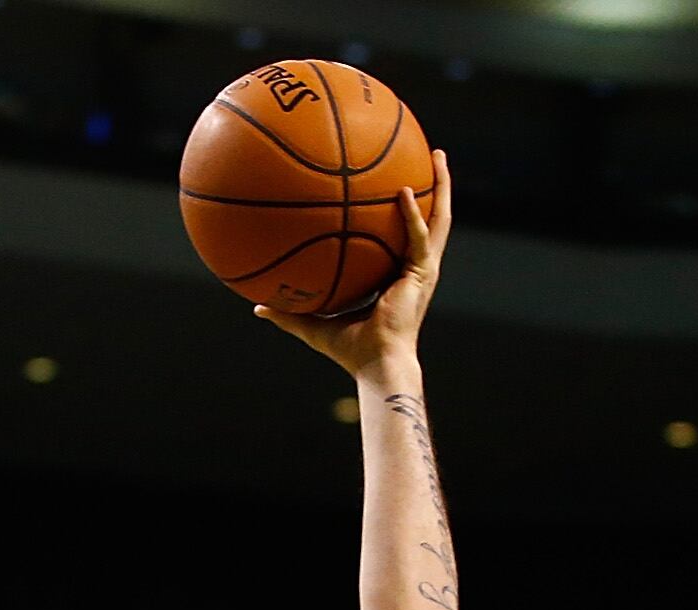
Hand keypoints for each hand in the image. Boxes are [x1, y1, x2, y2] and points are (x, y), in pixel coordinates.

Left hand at [254, 151, 452, 380]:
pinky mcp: (423, 275)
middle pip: (431, 218)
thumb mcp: (314, 324)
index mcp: (396, 275)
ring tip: (437, 155)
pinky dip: (412, 214)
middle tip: (430, 156)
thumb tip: (256, 306)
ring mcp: (424, 270)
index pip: (403, 235)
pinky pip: (419, 236)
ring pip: (440, 219)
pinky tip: (404, 189)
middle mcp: (415, 269)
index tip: (395, 183)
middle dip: (433, 186)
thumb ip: (289, 311)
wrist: (376, 365)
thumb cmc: (351, 351)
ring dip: (440, 186)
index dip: (403, 210)